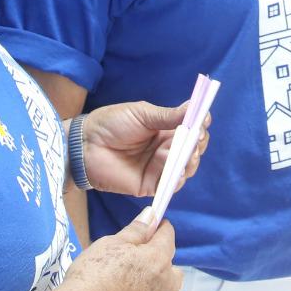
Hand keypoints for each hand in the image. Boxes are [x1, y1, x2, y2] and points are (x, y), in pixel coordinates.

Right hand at [35, 208, 181, 290]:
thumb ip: (137, 230)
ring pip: (166, 287)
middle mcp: (167, 284)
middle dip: (157, 259)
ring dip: (155, 282)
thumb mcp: (111, 244)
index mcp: (158, 259)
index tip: (150, 228)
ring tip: (128, 284)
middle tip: (133, 262)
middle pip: (170, 264)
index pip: (168, 235)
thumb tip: (151, 215)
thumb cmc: (91, 277)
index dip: (157, 228)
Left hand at [82, 100, 208, 196]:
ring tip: (189, 152)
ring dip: (191, 159)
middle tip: (197, 137)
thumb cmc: (111, 123)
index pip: (190, 128)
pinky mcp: (151, 184)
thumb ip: (168, 116)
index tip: (204, 119)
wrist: (86, 145)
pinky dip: (179, 177)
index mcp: (164, 129)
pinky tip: (179, 169)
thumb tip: (195, 107)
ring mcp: (159, 166)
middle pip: (192, 148)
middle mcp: (165, 148)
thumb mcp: (142, 114)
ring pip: (186, 167)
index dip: (200, 124)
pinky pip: (171, 183)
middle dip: (199, 142)